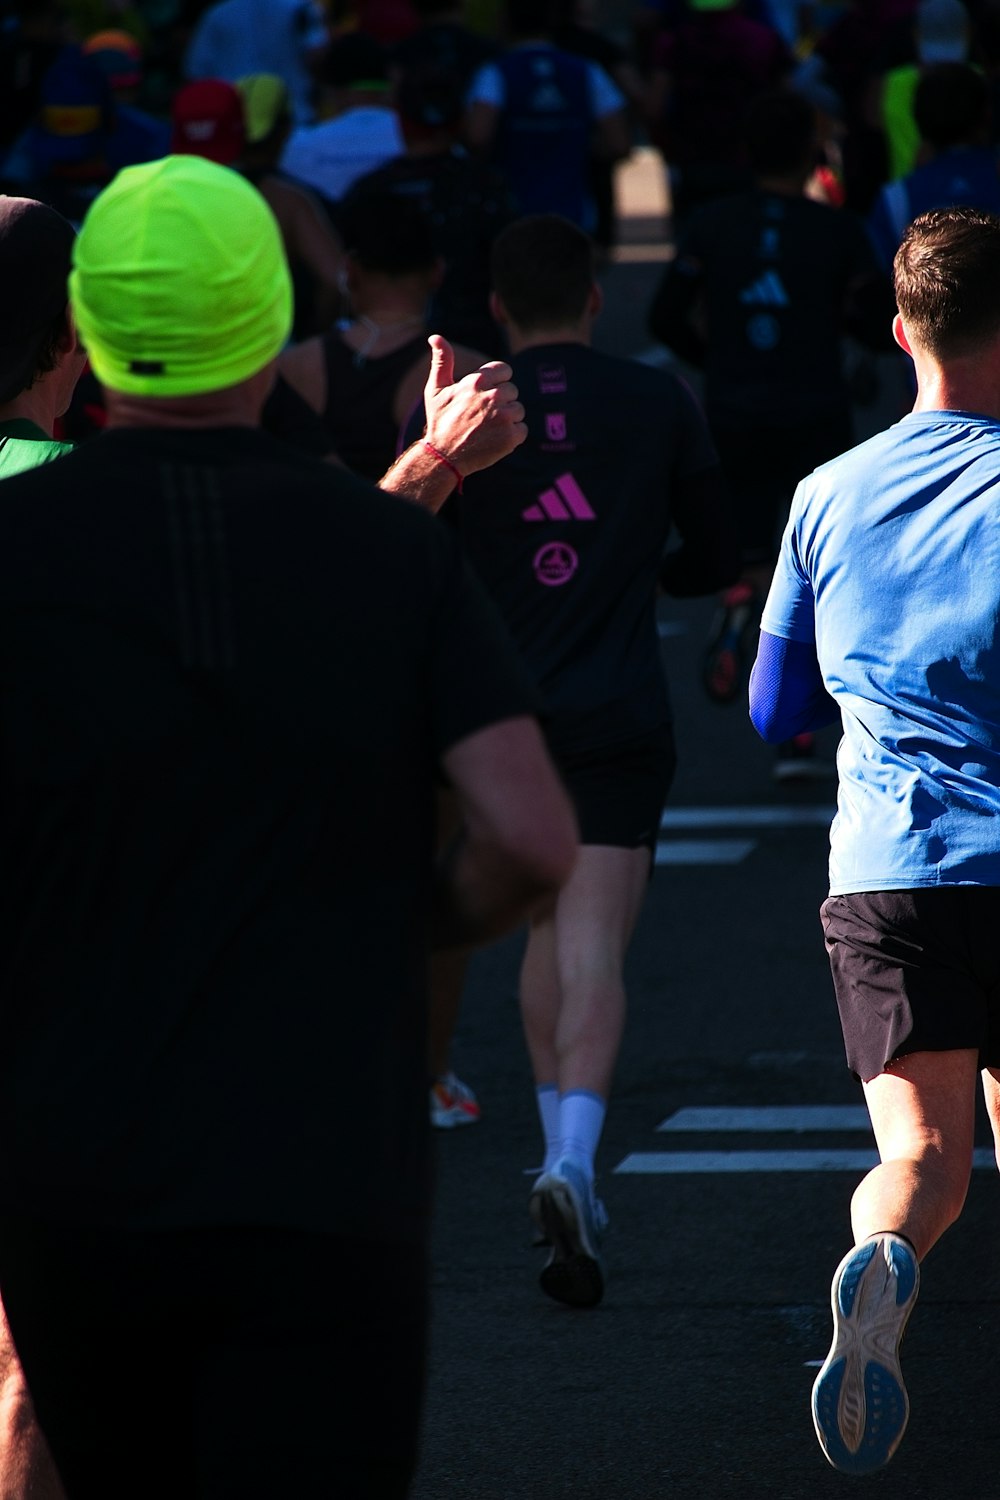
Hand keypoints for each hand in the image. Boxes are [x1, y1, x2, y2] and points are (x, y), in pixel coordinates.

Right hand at [422, 335, 525, 478]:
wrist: (443, 457)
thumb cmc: (440, 421)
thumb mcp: (436, 389)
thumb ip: (442, 361)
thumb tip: (435, 336)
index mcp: (477, 381)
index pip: (505, 371)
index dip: (497, 382)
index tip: (486, 395)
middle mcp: (492, 396)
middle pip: (512, 391)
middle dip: (501, 402)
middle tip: (482, 416)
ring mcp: (503, 417)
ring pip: (518, 410)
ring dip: (507, 419)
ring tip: (488, 429)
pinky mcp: (511, 436)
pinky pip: (522, 429)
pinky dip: (512, 436)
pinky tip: (495, 439)